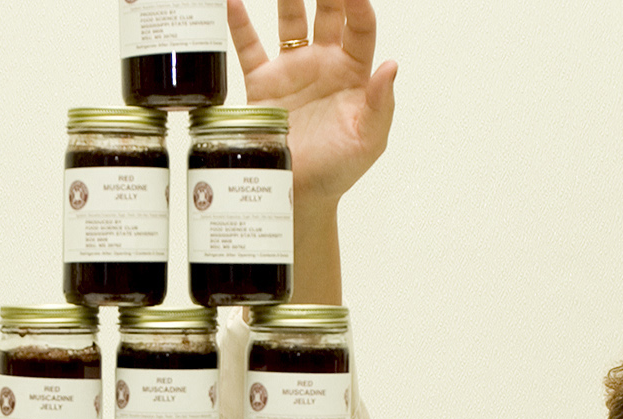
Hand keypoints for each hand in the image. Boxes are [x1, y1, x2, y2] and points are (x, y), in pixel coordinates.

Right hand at [228, 0, 396, 206]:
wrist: (299, 195)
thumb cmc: (339, 169)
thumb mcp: (369, 140)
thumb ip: (382, 103)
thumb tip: (391, 67)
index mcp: (354, 72)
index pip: (360, 28)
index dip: (358, 5)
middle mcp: (323, 63)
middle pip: (327, 13)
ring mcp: (292, 70)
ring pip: (289, 20)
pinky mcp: (262, 84)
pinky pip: (249, 47)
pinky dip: (239, 24)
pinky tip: (232, 1)